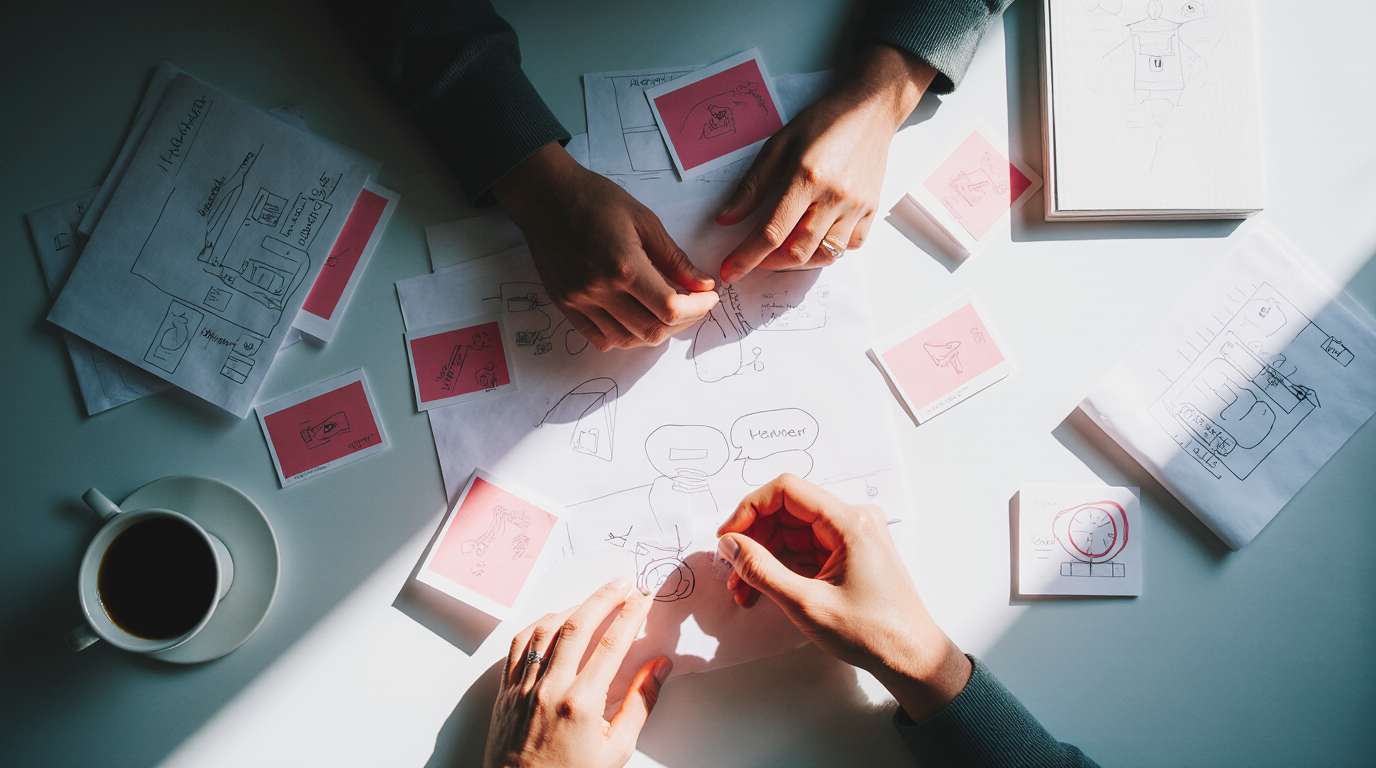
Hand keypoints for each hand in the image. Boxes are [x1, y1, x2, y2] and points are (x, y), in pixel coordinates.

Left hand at [484, 578, 672, 767]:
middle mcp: (550, 688)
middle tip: (622, 584)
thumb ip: (640, 703)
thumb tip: (659, 667)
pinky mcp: (506, 691)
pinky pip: (519, 645)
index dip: (631, 614)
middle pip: (579, 625)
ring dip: (572, 607)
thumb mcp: (616, 750)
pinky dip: (538, 626)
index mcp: (582, 704)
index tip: (644, 598)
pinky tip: (553, 621)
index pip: (613, 643)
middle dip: (604, 598)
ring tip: (592, 600)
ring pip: (546, 629)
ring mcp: (524, 687)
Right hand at [492, 143, 719, 350]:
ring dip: (654, 332)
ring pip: (627, 340)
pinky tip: (635, 318)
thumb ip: (674, 258)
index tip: (709, 298)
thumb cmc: (596, 200)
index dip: (697, 308)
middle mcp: (601, 291)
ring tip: (665, 313)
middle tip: (693, 304)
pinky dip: (623, 336)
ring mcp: (580, 302)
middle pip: (652, 331)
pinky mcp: (565, 305)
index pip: (670, 308)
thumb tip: (703, 285)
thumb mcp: (644, 220)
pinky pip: (599, 339)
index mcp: (625, 267)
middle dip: (682, 322)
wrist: (545, 197)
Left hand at [714, 45, 936, 281]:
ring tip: (782, 251)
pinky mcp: (872, 210)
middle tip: (754, 259)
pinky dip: (828, 250)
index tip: (729, 271)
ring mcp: (857, 207)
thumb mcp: (778, 145)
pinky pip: (849, 246)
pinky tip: (815, 237)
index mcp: (807, 178)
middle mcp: (835, 197)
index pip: (772, 232)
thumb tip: (725, 219)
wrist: (869, 110)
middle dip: (769, 264)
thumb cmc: (822, 123)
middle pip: (798, 252)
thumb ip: (752, 185)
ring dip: (798, 261)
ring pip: (825, 255)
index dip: (747, 257)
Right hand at [714, 474, 970, 721]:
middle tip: (730, 571)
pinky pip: (805, 549)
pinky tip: (762, 591)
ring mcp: (851, 537)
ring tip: (742, 590)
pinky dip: (781, 567)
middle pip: (787, 511)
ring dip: (764, 558)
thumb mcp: (806, 603)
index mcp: (849, 522)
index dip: (749, 509)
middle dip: (754, 540)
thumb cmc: (870, 633)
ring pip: (792, 533)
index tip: (727, 538)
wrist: (910, 658)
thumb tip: (729, 545)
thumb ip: (761, 570)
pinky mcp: (848, 554)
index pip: (786, 490)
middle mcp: (853, 520)